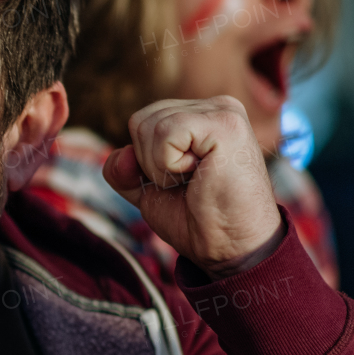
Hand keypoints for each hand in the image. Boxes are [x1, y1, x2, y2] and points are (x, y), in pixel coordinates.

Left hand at [102, 96, 282, 278]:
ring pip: (150, 126)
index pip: (141, 121)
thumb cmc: (198, 220)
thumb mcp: (148, 191)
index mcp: (201, 115)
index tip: (181, 181)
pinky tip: (200, 176)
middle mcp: (216, 106)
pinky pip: (165, 133)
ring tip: (197, 180)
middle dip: (150, 163)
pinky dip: (169, 165)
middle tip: (190, 183)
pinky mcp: (226, 124)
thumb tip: (122, 154)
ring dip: (161, 167)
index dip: (144, 161)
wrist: (231, 249)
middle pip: (140, 121)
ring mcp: (223, 111)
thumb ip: (124, 170)